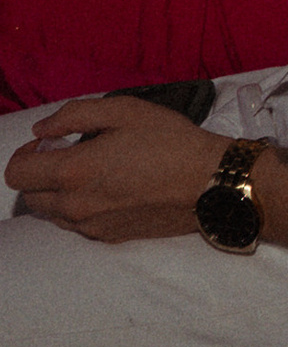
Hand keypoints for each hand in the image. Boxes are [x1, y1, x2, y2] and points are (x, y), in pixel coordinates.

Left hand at [4, 96, 223, 240]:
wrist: (209, 181)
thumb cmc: (171, 140)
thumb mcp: (126, 110)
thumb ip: (74, 115)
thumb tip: (42, 130)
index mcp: (75, 171)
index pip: (16, 173)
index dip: (26, 154)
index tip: (50, 143)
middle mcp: (74, 205)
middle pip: (29, 196)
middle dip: (41, 173)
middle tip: (73, 154)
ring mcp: (89, 225)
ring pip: (50, 213)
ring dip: (59, 192)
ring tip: (95, 172)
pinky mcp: (106, 237)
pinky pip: (76, 223)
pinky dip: (81, 206)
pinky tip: (112, 188)